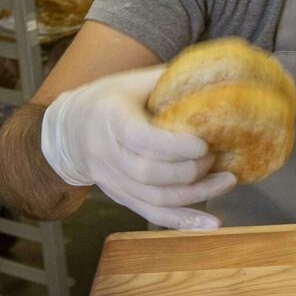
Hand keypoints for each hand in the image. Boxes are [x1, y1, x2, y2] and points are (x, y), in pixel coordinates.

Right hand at [40, 65, 235, 230]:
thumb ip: (167, 80)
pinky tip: (209, 224)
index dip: (176, 146)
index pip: (143, 140)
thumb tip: (212, 71)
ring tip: (226, 181)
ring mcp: (112, 180)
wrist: (70, 130)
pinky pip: (152, 214)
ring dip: (195, 195)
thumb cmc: (108, 100)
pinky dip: (183, 221)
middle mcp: (108, 154)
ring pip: (155, 199)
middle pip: (150, 174)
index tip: (204, 143)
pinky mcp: (121, 197)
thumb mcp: (132, 82)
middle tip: (216, 158)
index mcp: (111, 119)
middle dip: (190, 170)